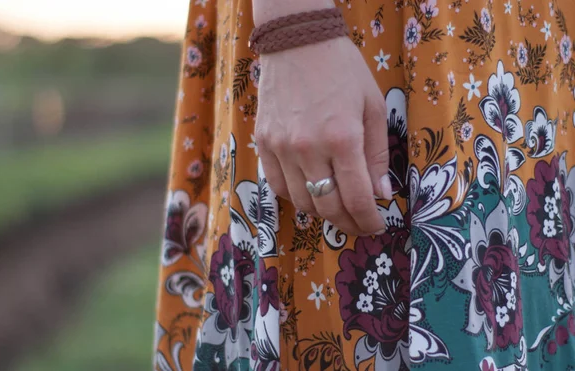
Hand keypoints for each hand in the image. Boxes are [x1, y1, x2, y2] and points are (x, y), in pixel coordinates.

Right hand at [255, 37, 391, 235]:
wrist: (297, 42)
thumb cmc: (343, 70)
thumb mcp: (372, 107)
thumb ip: (377, 155)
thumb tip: (380, 194)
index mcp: (342, 138)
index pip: (356, 198)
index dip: (368, 221)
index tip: (376, 228)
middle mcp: (308, 149)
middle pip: (327, 207)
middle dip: (348, 224)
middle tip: (359, 226)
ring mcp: (280, 148)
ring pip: (301, 202)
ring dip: (322, 213)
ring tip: (337, 209)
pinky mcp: (263, 143)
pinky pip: (277, 185)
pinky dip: (296, 197)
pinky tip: (309, 192)